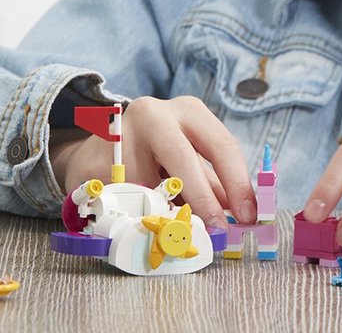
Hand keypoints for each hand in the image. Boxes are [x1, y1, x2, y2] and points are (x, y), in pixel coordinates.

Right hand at [50, 95, 256, 228]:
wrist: (100, 147)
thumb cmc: (157, 154)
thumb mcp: (190, 158)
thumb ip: (214, 184)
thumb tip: (239, 215)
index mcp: (188, 111)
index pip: (221, 145)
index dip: (237, 183)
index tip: (247, 215)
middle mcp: (155, 114)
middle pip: (183, 158)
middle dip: (203, 199)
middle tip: (215, 229)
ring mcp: (121, 133)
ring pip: (149, 185)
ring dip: (161, 211)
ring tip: (161, 216)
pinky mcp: (94, 156)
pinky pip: (121, 199)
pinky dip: (133, 213)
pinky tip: (132, 211)